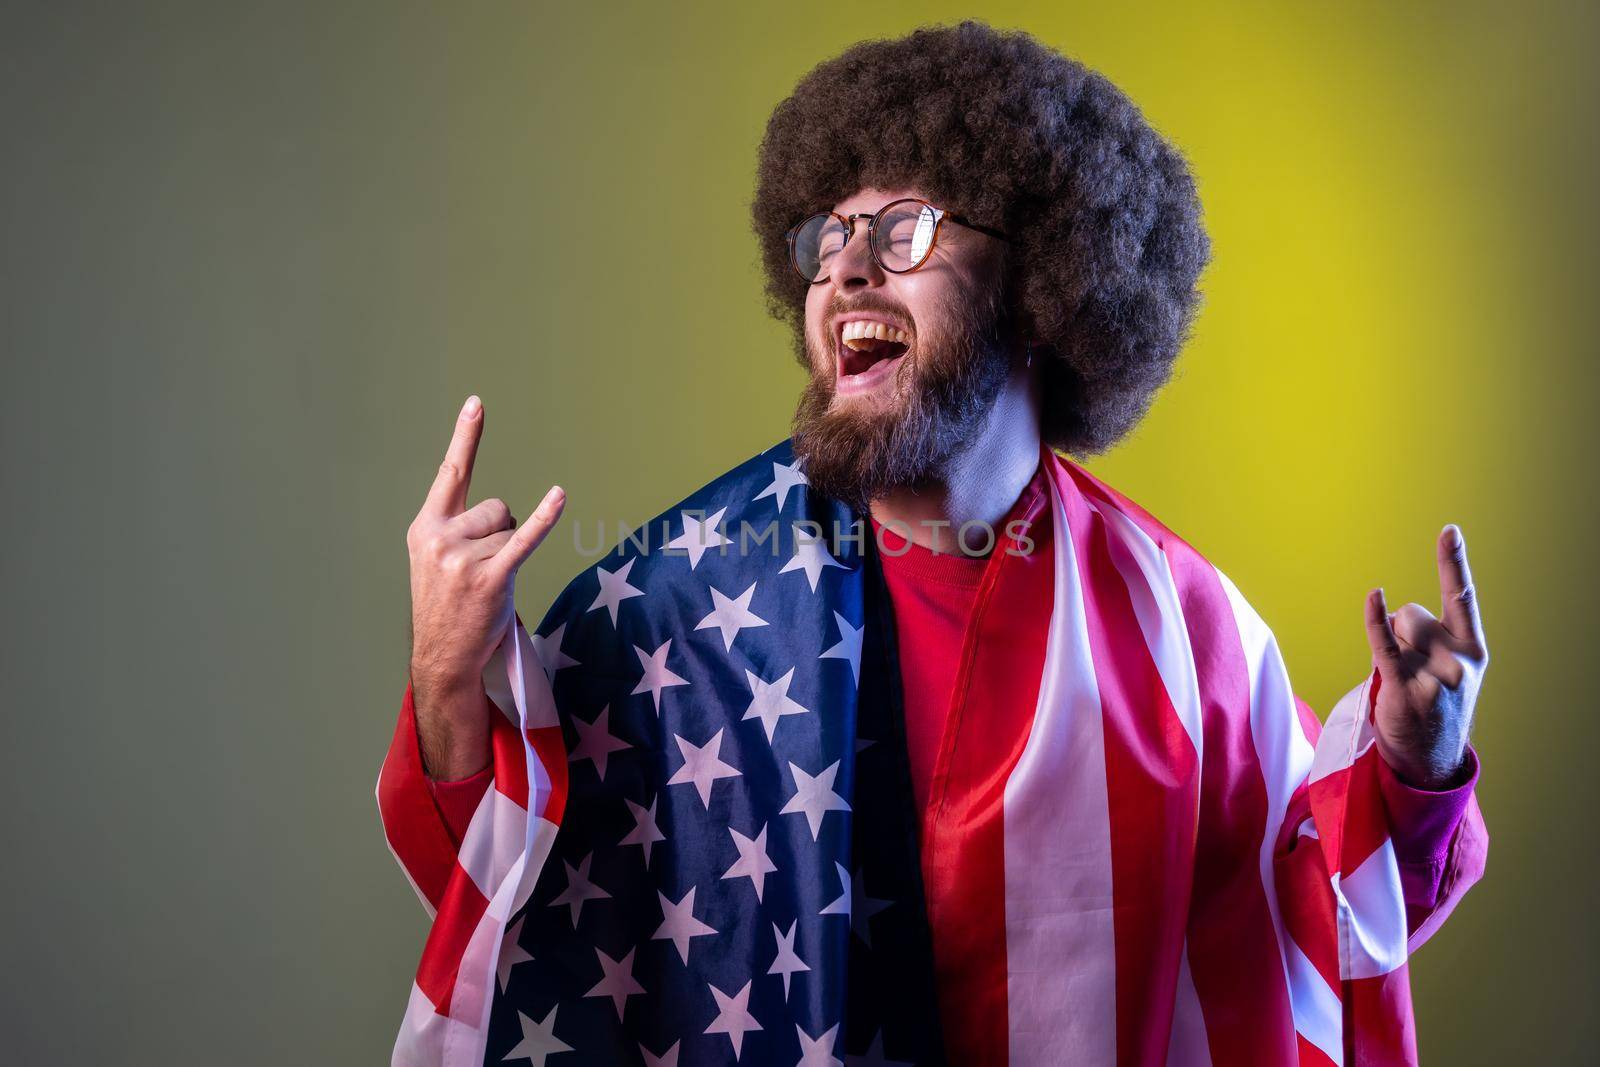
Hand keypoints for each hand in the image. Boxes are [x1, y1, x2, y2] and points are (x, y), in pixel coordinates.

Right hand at [406, 395, 564, 779]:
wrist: (442, 657)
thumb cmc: (448, 606)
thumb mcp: (437, 561)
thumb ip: (459, 528)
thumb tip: (506, 513)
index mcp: (425, 528)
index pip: (451, 474)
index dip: (467, 437)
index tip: (477, 403)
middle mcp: (440, 538)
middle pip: (496, 507)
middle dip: (498, 535)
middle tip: (479, 572)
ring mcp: (464, 559)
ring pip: (509, 530)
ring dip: (507, 556)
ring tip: (487, 586)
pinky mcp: (491, 579)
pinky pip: (524, 539)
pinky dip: (544, 518)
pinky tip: (559, 496)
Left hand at [1362, 524, 1488, 788]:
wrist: (1430, 757)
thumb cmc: (1435, 703)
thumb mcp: (1448, 667)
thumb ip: (1430, 635)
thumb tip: (1394, 614)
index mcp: (1473, 650)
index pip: (1462, 597)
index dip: (1454, 562)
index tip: (1449, 531)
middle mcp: (1458, 660)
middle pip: (1412, 613)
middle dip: (1402, 631)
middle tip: (1411, 669)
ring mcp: (1434, 675)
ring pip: (1396, 630)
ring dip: (1390, 647)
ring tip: (1403, 680)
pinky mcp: (1404, 688)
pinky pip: (1384, 644)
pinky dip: (1375, 620)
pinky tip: (1373, 597)